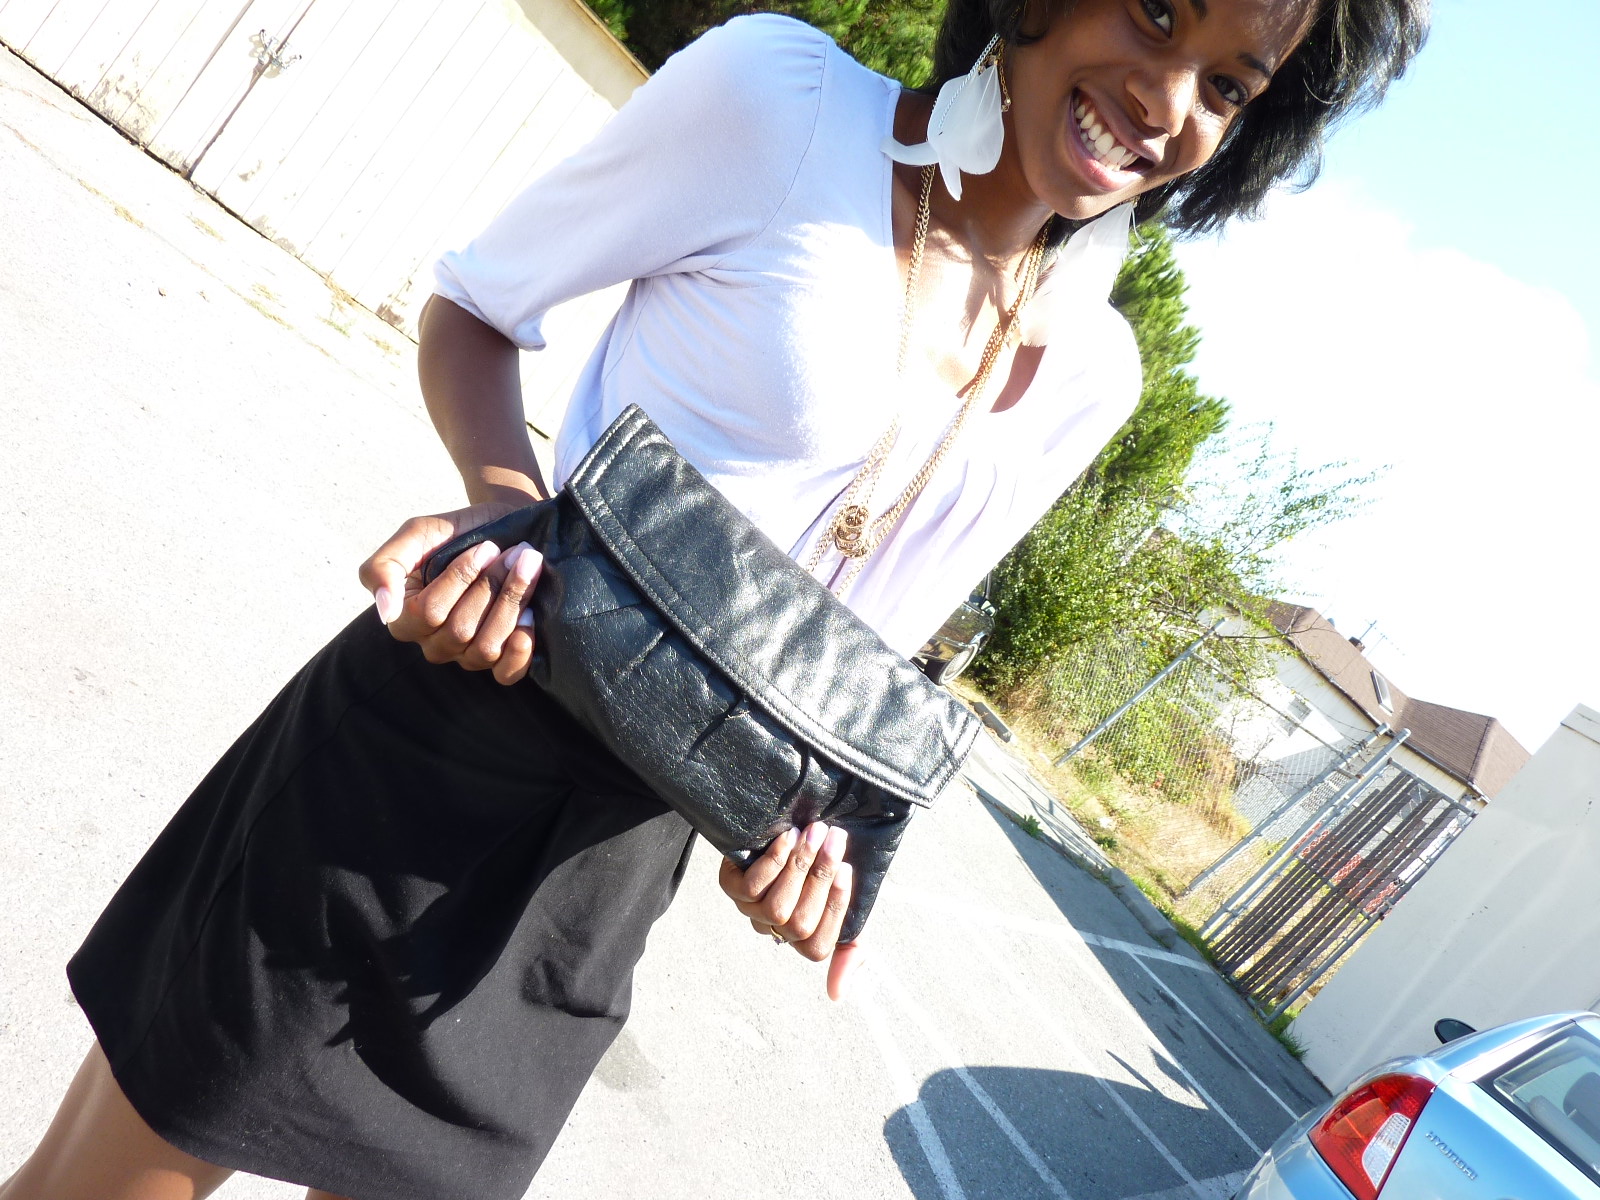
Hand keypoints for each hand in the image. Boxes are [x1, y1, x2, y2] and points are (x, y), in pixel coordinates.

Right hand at [357, 502, 544, 684]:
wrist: (503, 527)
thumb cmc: (455, 532)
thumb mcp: (415, 534)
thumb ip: (384, 567)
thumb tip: (385, 611)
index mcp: (404, 618)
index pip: (430, 612)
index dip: (461, 580)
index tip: (486, 547)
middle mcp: (433, 643)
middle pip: (461, 630)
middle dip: (493, 586)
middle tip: (516, 553)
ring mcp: (466, 655)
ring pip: (485, 648)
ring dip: (512, 604)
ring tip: (529, 568)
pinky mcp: (500, 659)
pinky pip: (506, 674)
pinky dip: (520, 652)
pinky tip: (530, 618)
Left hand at [718, 823, 863, 1000]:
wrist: (792, 828)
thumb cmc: (824, 870)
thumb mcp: (851, 910)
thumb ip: (851, 951)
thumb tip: (835, 996)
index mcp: (803, 939)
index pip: (818, 946)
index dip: (835, 908)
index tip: (847, 870)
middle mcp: (774, 929)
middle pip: (799, 923)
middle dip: (820, 877)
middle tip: (835, 839)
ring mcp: (750, 910)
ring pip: (776, 907)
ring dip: (799, 867)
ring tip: (814, 832)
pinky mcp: (730, 887)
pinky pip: (751, 887)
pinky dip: (773, 862)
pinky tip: (787, 837)